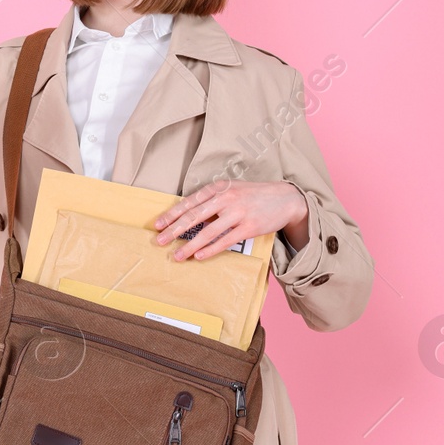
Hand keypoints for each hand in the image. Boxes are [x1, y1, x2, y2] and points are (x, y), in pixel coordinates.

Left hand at [151, 180, 308, 260]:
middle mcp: (226, 199)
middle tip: (159, 240)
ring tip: (177, 255)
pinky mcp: (249, 227)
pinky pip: (225, 241)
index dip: (172, 214)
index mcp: (218, 188)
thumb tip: (188, 213)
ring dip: (189, 246)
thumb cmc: (253, 195)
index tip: (158, 225)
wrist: (286, 198)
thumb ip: (212, 199)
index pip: (189, 202)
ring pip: (207, 232)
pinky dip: (210, 250)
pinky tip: (199, 256)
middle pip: (194, 216)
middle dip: (174, 230)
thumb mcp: (231, 189)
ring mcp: (238, 213)